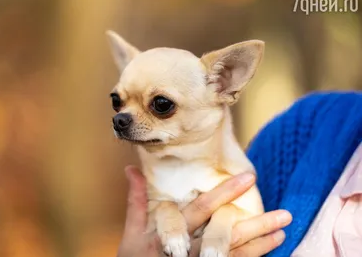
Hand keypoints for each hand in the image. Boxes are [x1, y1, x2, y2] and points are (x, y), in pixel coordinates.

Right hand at [117, 166, 291, 256]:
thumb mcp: (132, 233)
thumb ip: (137, 201)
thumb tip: (132, 169)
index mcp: (170, 234)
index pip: (201, 210)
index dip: (224, 193)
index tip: (248, 177)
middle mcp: (189, 251)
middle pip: (227, 235)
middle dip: (257, 224)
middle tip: (285, 213)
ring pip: (236, 253)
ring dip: (262, 242)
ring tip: (283, 228)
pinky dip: (255, 255)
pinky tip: (271, 245)